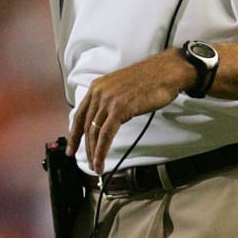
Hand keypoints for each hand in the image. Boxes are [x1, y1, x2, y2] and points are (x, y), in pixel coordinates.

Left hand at [68, 48, 191, 172]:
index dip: (74, 134)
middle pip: (86, 126)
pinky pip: (105, 134)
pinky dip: (101, 151)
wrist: (166, 71)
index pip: (79, 115)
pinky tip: (102, 161)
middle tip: (88, 163)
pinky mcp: (119, 108)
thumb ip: (109, 101)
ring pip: (94, 132)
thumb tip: (105, 120)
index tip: (71, 148)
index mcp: (97, 87)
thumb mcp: (121, 88)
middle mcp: (98, 92)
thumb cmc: (149, 80)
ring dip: (93, 153)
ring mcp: (108, 100)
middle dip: (84, 148)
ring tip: (96, 167)